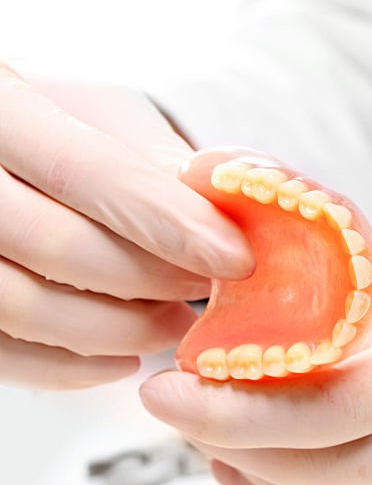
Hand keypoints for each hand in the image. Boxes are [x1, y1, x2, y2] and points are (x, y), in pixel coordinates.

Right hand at [0, 65, 252, 388]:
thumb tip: (228, 201)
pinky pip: (4, 356)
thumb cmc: (58, 132)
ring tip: (174, 323)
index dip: (167, 220)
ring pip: (24, 308)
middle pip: (54, 245)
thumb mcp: (104, 116)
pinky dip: (71, 368)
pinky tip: (125, 358)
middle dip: (149, 279)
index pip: (82, 169)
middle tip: (208, 289)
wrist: (2, 163)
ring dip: (118, 329)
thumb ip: (158, 157)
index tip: (236, 258)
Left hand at [139, 275, 371, 484]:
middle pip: (309, 466)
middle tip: (176, 400)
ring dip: (245, 468)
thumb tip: (250, 332)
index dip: (238, 406)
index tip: (174, 389)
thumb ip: (343, 322)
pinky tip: (250, 470)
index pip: (330, 406)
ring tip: (208, 427)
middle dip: (222, 435)